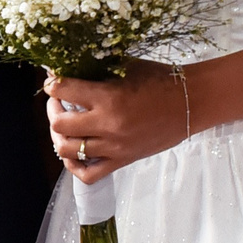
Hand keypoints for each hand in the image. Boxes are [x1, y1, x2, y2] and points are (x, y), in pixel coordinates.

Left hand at [45, 63, 191, 180]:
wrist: (190, 103)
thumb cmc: (160, 80)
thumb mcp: (126, 68)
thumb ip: (97, 71)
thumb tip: (68, 70)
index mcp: (108, 97)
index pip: (63, 91)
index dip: (52, 85)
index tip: (53, 82)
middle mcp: (108, 125)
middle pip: (59, 125)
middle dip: (52, 110)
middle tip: (58, 102)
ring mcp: (114, 147)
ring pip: (68, 150)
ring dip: (59, 136)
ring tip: (64, 126)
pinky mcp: (122, 161)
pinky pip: (88, 174)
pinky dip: (74, 166)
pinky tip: (73, 154)